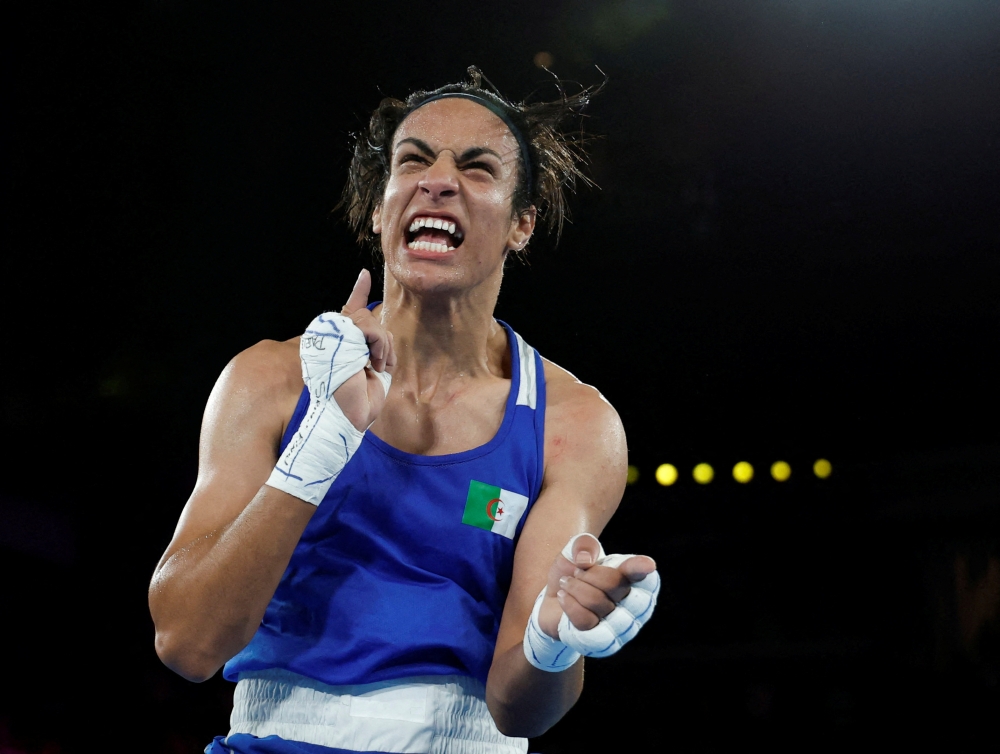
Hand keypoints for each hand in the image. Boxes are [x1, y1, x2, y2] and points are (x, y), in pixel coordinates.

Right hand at [333, 269, 396, 430]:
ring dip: (381, 347)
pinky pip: (370, 327)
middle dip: (382, 343)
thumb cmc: (361, 401)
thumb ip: (376, 344)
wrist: (349, 416)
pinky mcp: (335, 335)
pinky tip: (372, 364)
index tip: (365, 276)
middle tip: (377, 366)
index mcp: (342, 343)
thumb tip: (380, 325)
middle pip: (369, 319)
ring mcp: (331, 335)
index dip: (359, 291)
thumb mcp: (375, 367)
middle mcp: (333, 337)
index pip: (352, 310)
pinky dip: (378, 346)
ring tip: (374, 368)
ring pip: (370, 321)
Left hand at [537, 534, 655, 638]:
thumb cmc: (575, 574)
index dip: (641, 568)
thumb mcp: (576, 552)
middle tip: (577, 573)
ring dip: (575, 588)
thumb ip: (583, 545)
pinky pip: (584, 620)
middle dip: (587, 574)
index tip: (647, 565)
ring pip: (596, 602)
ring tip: (567, 584)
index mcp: (635, 577)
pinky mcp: (604, 643)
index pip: (641, 572)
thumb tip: (585, 560)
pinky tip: (564, 598)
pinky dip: (569, 604)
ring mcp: (622, 627)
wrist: (554, 602)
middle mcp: (635, 604)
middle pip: (614, 583)